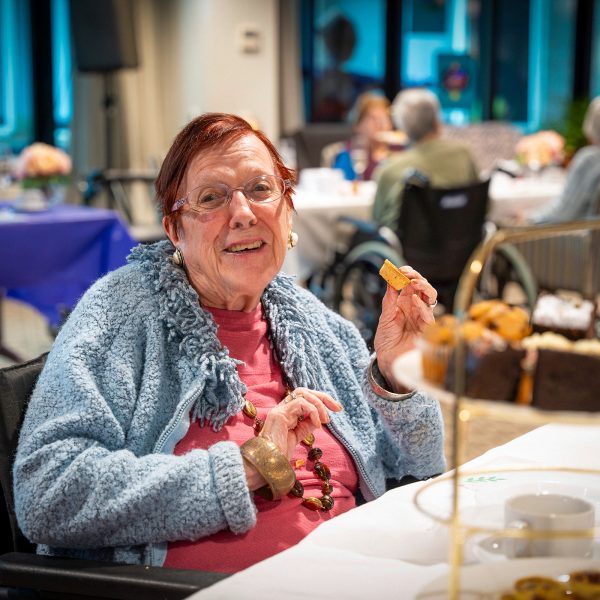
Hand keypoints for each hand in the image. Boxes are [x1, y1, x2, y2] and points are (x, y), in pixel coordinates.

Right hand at [259, 388, 342, 459]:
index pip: (304, 397)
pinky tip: (318, 424)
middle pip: (304, 391)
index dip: (321, 400)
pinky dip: (313, 411)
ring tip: (326, 420)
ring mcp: (279, 409)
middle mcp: (281, 408)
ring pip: (302, 393)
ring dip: (319, 405)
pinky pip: (300, 403)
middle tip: (338, 408)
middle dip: (323, 397)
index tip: (337, 409)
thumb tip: (321, 417)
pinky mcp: (279, 414)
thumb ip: (307, 425)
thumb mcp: (298, 436)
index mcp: (286, 412)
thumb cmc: (280, 453)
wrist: (268, 464)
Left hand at [374, 266, 435, 386]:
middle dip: (417, 278)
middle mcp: (416, 309)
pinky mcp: (427, 331)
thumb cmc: (387, 340)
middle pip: (424, 288)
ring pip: (431, 298)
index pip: (412, 284)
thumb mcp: (386, 316)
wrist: (389, 361)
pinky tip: (413, 300)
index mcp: (406, 303)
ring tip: (413, 283)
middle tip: (408, 274)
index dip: (409, 274)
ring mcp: (423, 318)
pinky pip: (429, 315)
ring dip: (424, 287)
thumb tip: (390, 276)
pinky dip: (422, 306)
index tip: (401, 269)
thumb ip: (390, 298)